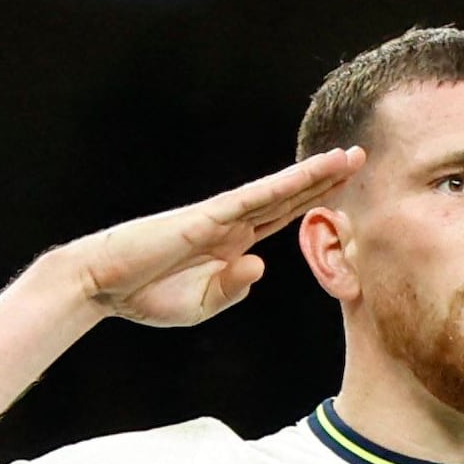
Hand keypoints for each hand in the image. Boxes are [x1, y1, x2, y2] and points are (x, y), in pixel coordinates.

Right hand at [58, 149, 363, 330]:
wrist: (103, 283)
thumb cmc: (145, 295)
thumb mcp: (200, 306)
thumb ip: (231, 289)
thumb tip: (258, 266)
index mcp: (231, 245)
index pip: (282, 218)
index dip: (314, 203)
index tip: (346, 191)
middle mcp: (231, 225)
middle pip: (288, 198)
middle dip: (326, 180)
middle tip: (361, 157)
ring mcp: (221, 218)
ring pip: (278, 191)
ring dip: (315, 174)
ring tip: (349, 157)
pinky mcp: (207, 219)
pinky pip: (254, 199)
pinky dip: (284, 185)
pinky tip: (310, 174)